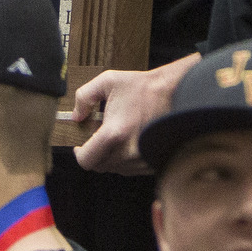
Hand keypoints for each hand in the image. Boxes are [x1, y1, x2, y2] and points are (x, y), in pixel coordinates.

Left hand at [72, 58, 194, 174]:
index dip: (79, 154)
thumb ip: (84, 96)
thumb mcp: (108, 81)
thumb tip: (76, 116)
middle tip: (98, 137)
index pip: (86, 160)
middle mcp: (128, 152)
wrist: (175, 92)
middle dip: (95, 153)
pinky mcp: (152, 161)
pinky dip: (126, 158)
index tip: (79, 146)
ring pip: (116, 168)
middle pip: (100, 166)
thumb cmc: (143, 86)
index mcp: (114, 134)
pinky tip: (130, 141)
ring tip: (117, 137)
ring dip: (111, 156)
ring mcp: (142, 159)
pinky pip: (132, 168)